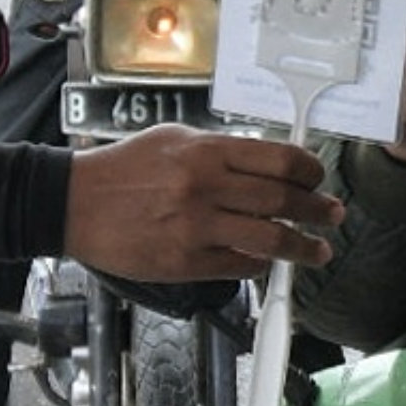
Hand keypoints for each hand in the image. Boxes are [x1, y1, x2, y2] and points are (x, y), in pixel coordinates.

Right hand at [64, 125, 340, 279]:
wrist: (73, 203)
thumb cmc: (121, 170)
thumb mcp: (173, 140)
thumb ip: (219, 151)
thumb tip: (264, 164)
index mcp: (205, 151)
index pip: (278, 160)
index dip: (309, 172)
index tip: (318, 179)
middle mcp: (205, 186)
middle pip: (282, 200)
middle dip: (317, 210)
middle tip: (332, 216)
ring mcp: (196, 227)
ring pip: (269, 239)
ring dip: (302, 247)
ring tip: (318, 251)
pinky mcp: (184, 261)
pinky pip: (239, 266)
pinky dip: (260, 265)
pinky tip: (267, 263)